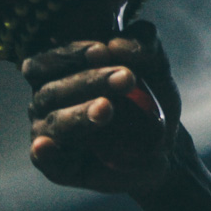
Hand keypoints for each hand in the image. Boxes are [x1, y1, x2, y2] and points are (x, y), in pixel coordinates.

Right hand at [22, 20, 181, 195]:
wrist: (165, 146)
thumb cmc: (148, 100)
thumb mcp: (155, 67)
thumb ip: (142, 46)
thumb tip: (115, 44)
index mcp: (61, 73)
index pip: (47, 60)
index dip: (71, 53)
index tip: (103, 50)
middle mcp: (48, 101)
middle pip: (52, 89)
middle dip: (89, 81)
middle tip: (126, 78)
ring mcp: (50, 134)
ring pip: (54, 121)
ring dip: (80, 113)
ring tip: (108, 108)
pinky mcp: (59, 166)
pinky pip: (44, 160)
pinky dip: (45, 153)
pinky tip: (47, 145)